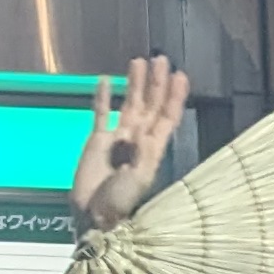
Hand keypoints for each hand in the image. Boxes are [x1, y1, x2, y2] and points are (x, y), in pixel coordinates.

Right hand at [69, 56, 189, 232]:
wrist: (93, 214)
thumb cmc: (119, 201)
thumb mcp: (137, 180)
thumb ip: (141, 156)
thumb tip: (142, 134)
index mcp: (154, 149)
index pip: (167, 116)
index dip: (174, 97)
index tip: (180, 76)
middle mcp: (139, 139)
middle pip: (150, 105)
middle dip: (156, 83)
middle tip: (161, 59)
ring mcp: (117, 137)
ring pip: (129, 104)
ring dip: (134, 83)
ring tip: (138, 61)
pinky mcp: (96, 139)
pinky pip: (100, 113)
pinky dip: (101, 97)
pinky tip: (103, 79)